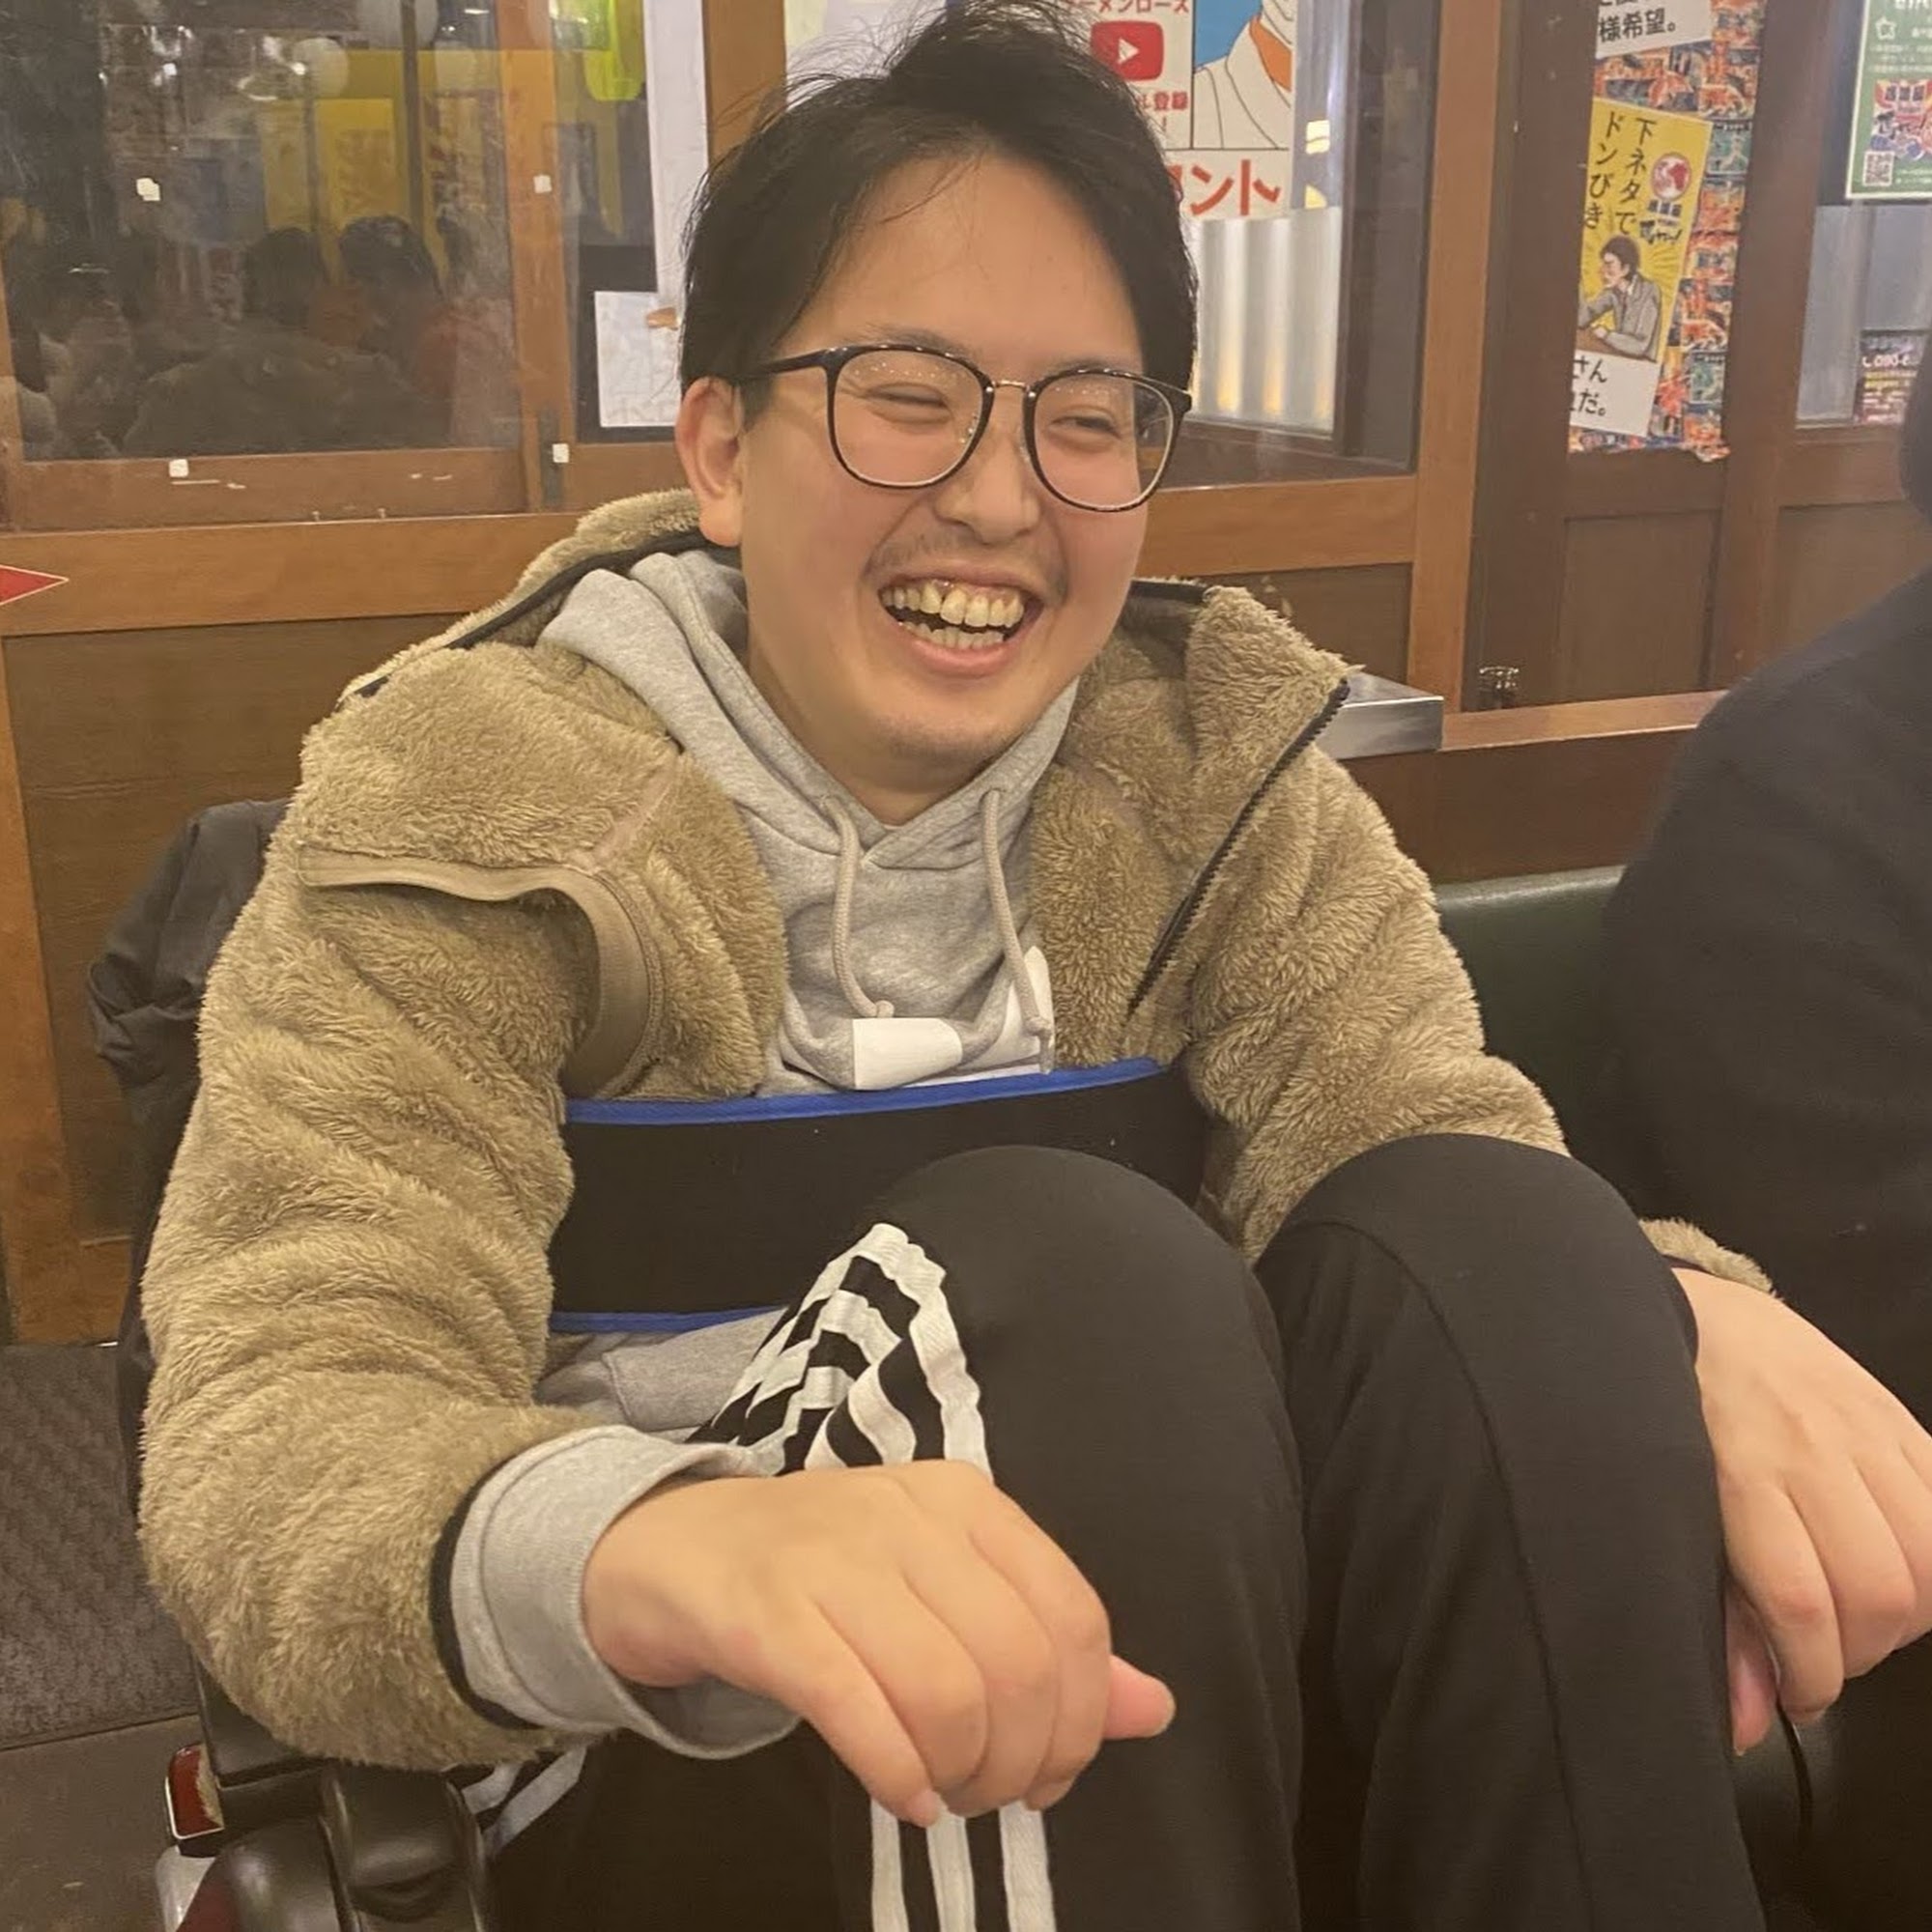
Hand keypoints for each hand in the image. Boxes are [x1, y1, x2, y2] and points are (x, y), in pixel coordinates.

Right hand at [583, 1461, 1173, 1823]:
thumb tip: (1153, 1708)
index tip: (1051, 1771)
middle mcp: (909, 1516)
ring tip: (944, 1793)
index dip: (1080, 1718)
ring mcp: (835, 1558)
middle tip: (993, 1794)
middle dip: (1022, 1759)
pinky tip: (904, 1797)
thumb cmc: (830, 1575)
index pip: (1072, 1616)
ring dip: (961, 1773)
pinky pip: (857, 1706)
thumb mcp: (945, 1589)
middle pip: (1018, 1664)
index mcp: (967, 1503)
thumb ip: (1048, 1646)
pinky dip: (897, 1772)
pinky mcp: (768, 1612)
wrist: (678, 1548)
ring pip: (948, 1690)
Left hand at [1679, 1268, 1931, 1729]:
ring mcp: (1862, 1430)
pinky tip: (1903, 1570)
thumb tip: (1745, 1722)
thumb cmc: (1668, 1419)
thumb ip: (1716, 1617)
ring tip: (1863, 1612)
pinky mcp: (1900, 1418)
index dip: (1810, 1673)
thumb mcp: (1672, 1512)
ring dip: (1907, 1613)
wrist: (1693, 1317)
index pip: (1799, 1602)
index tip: (1797, 1695)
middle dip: (1859, 1651)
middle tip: (1827, 1652)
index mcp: (1737, 1475)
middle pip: (1879, 1591)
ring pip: (1927, 1558)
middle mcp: (1810, 1450)